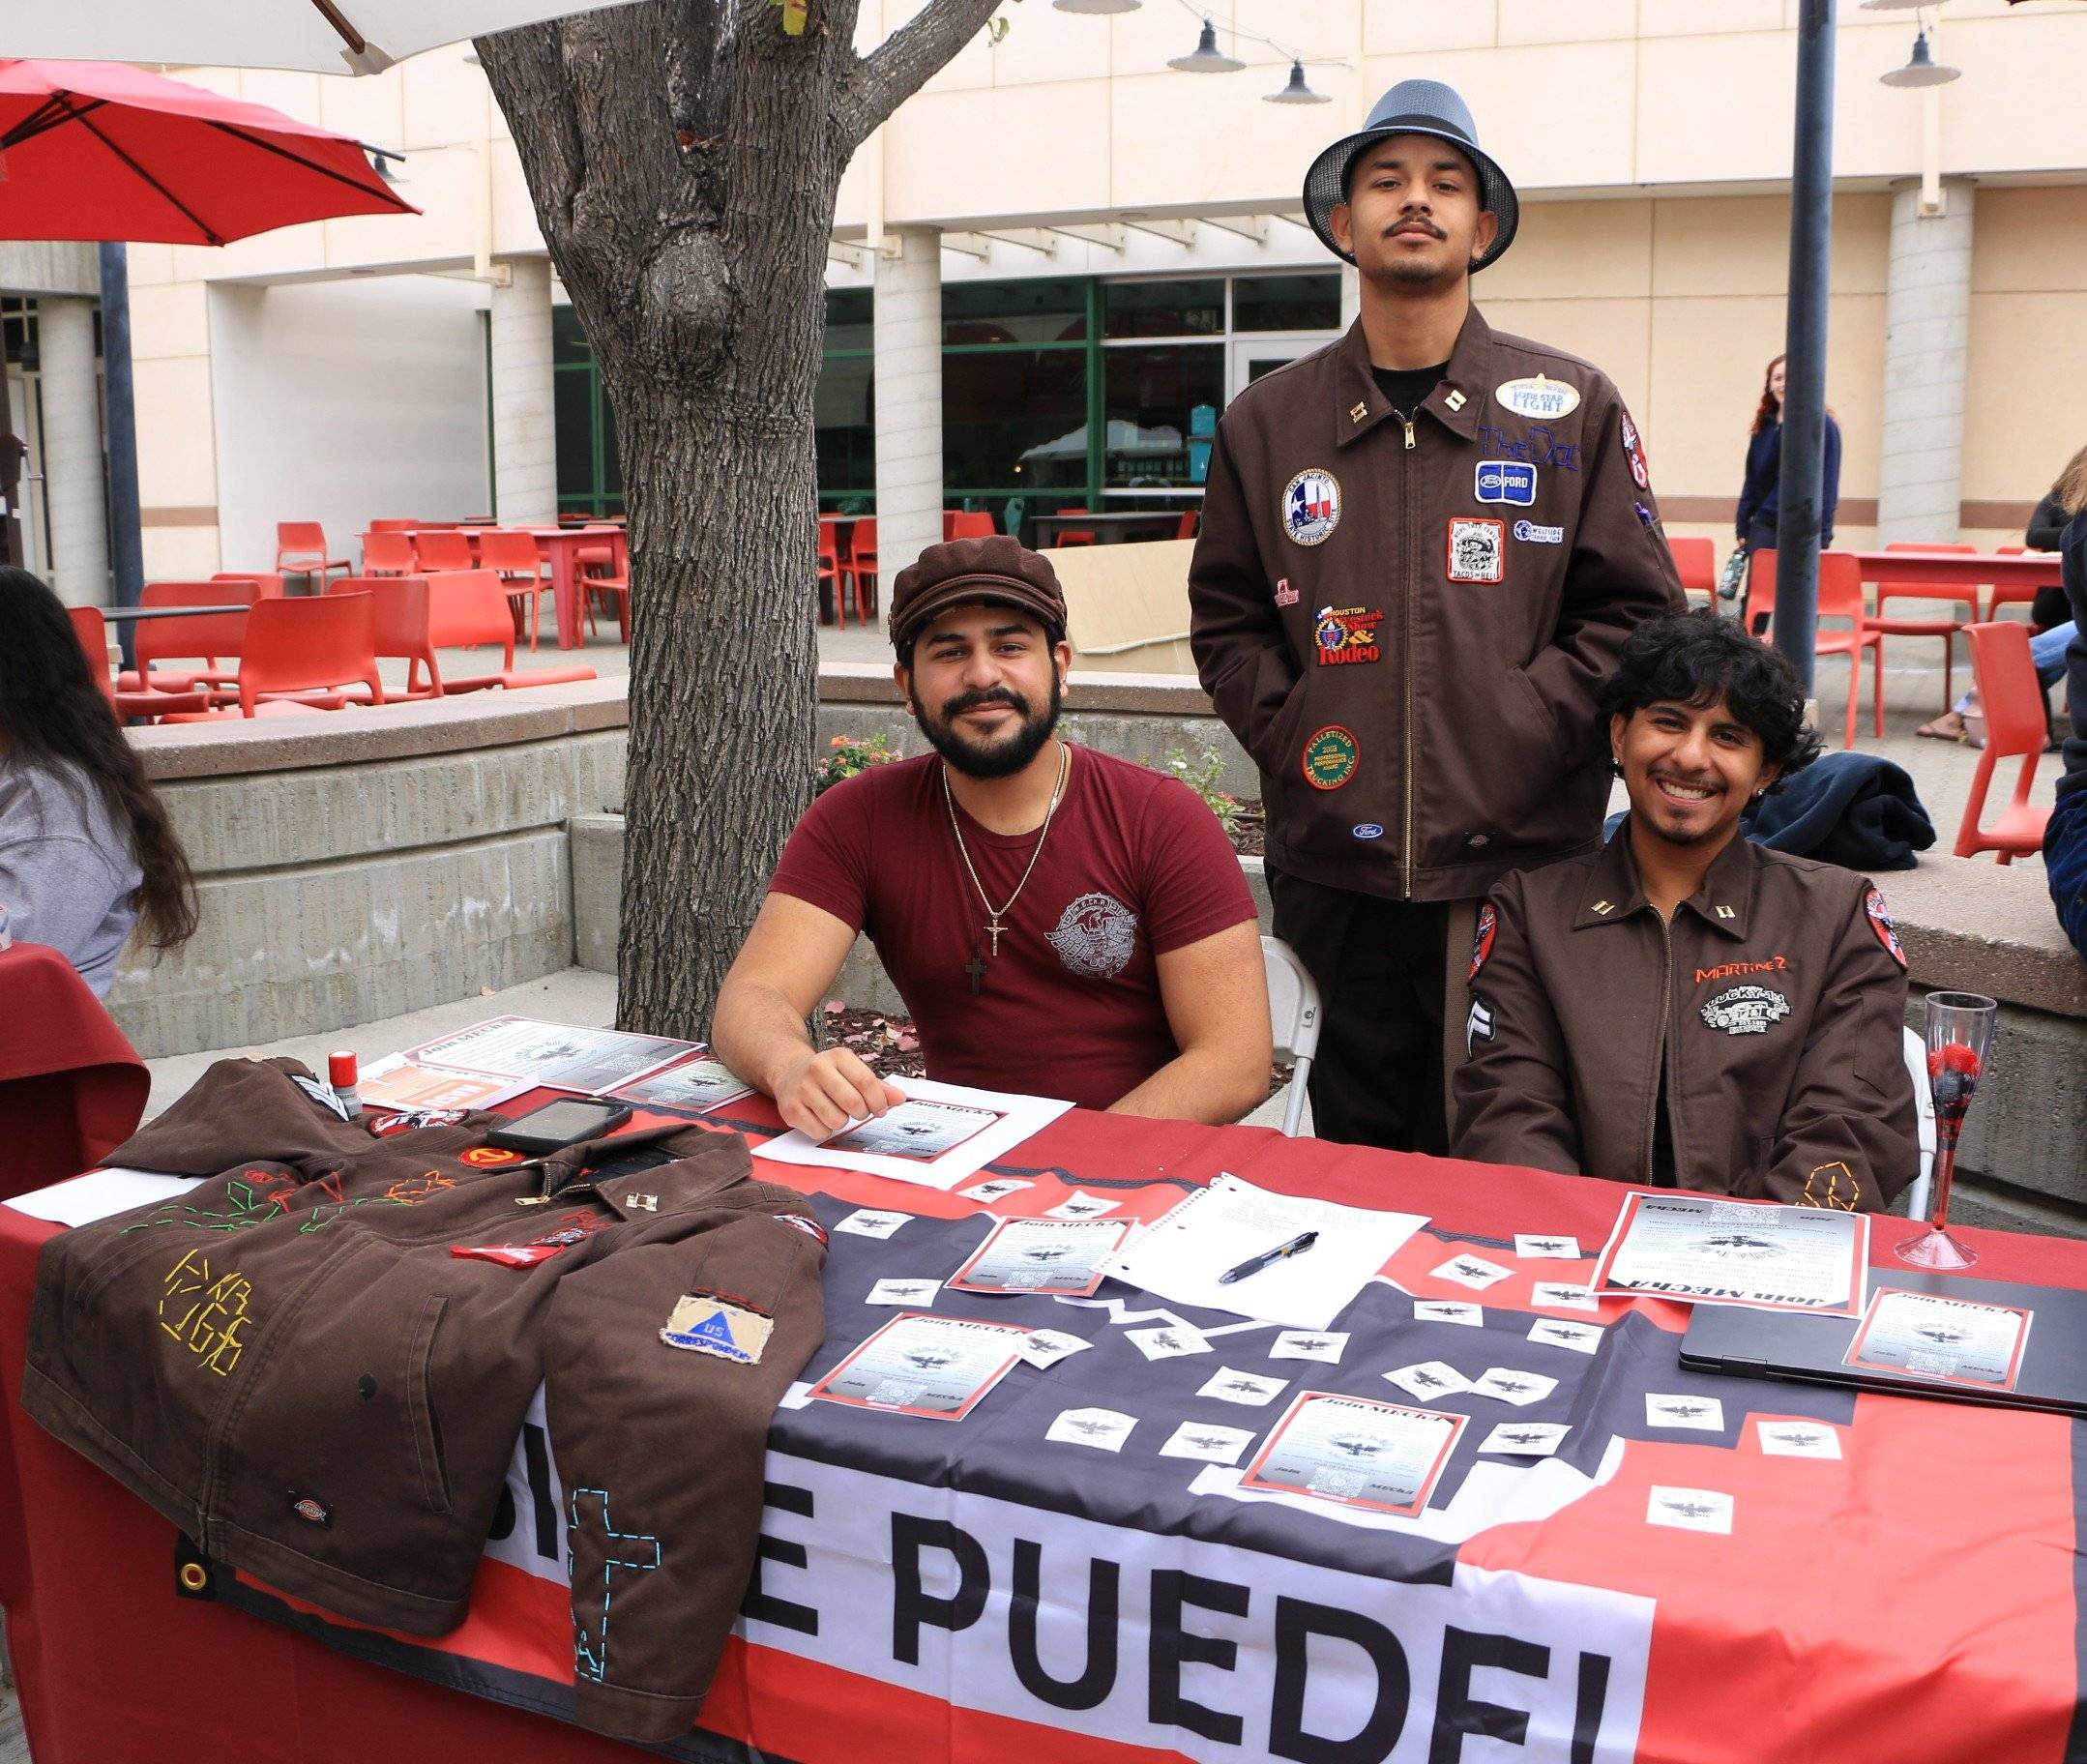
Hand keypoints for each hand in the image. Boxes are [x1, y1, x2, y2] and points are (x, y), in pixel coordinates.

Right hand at [773, 1047, 903, 1138]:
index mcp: (838, 1056)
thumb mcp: (853, 1072)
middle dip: (861, 1113)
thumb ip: (878, 1086)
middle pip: (853, 1103)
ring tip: (835, 1111)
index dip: (878, 1101)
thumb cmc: (829, 1075)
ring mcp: (802, 1089)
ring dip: (842, 1122)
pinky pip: (819, 1132)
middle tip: (858, 1111)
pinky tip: (820, 1117)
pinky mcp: (790, 1109)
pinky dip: (825, 1130)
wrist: (789, 1072)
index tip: (880, 1110)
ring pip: (837, 1120)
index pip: (866, 1082)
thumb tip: (900, 1098)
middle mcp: (817, 1068)